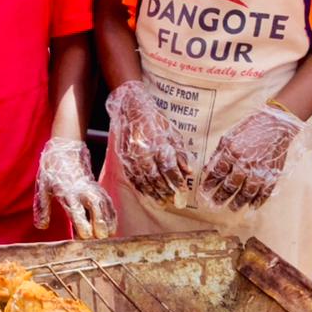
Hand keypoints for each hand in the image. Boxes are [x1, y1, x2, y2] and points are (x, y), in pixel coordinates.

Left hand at [34, 138, 116, 238]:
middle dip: (100, 222)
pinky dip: (111, 213)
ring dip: (108, 220)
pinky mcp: (97, 185)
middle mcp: (82, 190)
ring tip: (110, 235)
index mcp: (67, 192)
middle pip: (95, 207)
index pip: (76, 210)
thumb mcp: (43, 187)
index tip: (86, 236)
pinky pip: (107, 200)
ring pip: (104, 204)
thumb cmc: (51, 169)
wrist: (64, 147)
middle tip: (101, 237)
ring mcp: (91, 187)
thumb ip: (42, 208)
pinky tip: (112, 225)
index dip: (82, 224)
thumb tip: (41, 227)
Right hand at [106, 80, 191, 202]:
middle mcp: (144, 152)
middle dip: (166, 191)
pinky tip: (146, 193)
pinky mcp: (123, 157)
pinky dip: (140, 187)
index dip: (176, 183)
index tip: (183, 193)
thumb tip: (188, 172)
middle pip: (156, 178)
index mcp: (158, 145)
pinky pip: (132, 176)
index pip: (169, 169)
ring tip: (162, 201)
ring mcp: (132, 155)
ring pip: (143, 180)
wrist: (131, 110)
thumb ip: (180, 154)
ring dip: (153, 192)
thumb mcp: (172, 134)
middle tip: (174, 202)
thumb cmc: (154, 121)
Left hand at [199, 106, 311, 209]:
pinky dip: (258, 201)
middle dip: (221, 197)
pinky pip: (265, 192)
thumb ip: (217, 155)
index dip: (209, 184)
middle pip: (230, 186)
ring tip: (232, 208)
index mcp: (231, 152)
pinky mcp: (273, 174)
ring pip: (247, 192)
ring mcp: (260, 170)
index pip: (217, 174)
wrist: (276, 125)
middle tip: (214, 204)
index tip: (204, 192)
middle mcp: (245, 163)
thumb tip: (206, 170)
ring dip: (238, 202)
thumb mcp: (228, 138)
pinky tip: (252, 206)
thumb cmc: (249, 129)